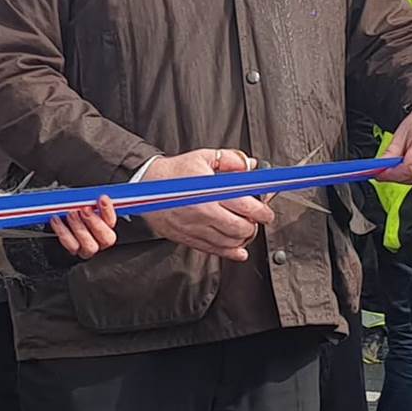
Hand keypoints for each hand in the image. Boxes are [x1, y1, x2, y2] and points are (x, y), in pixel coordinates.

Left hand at [48, 195, 117, 258]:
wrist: (59, 218)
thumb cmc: (74, 209)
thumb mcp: (83, 201)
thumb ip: (89, 199)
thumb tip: (89, 194)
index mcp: (107, 226)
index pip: (112, 220)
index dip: (108, 210)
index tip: (102, 198)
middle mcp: (100, 240)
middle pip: (106, 238)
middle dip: (94, 221)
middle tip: (85, 209)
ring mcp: (87, 248)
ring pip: (89, 245)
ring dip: (79, 227)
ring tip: (70, 213)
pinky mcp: (74, 251)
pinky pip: (70, 245)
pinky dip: (62, 231)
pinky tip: (56, 220)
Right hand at [139, 148, 274, 261]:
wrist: (145, 187)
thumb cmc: (174, 173)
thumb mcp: (203, 157)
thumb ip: (230, 160)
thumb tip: (250, 166)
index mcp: (210, 191)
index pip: (246, 206)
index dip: (262, 212)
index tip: (266, 212)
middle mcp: (204, 212)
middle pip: (240, 228)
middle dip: (254, 226)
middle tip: (256, 220)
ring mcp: (195, 228)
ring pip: (229, 242)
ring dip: (243, 239)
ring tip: (246, 230)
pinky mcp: (187, 238)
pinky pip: (213, 250)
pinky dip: (229, 252)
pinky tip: (237, 250)